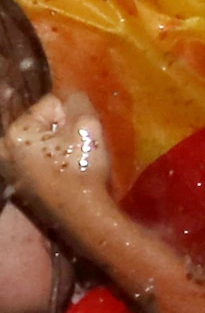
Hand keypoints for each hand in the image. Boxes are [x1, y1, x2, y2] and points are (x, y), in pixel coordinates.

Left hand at [7, 91, 110, 206]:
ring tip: (72, 162)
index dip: (72, 116)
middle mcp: (5, 149)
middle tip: (77, 149)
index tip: (82, 136)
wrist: (82, 215)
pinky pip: (36, 161)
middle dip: (60, 130)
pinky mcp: (19, 184)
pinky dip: (50, 162)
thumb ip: (78, 102)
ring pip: (39, 142)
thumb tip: (72, 96)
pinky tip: (63, 175)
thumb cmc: (82, 169)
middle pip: (42, 124)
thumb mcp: (88, 127)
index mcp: (17, 132)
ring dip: (56, 146)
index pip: (51, 104)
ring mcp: (9, 169)